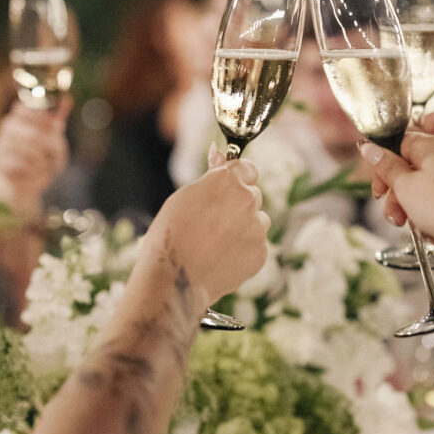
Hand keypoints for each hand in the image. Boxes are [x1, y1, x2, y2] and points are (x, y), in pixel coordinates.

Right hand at [0, 99, 70, 213]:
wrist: (27, 186)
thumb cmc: (42, 161)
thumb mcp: (55, 142)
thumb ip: (57, 123)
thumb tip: (67, 99)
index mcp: (19, 118)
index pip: (24, 108)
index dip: (41, 119)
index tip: (51, 128)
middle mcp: (7, 129)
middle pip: (34, 134)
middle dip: (49, 148)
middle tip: (52, 154)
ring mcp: (1, 146)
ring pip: (32, 152)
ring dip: (44, 163)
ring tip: (43, 166)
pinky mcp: (0, 164)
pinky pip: (24, 167)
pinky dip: (35, 173)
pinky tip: (34, 174)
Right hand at [150, 160, 269, 302]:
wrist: (175, 278)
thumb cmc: (171, 235)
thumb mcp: (185, 196)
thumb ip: (211, 177)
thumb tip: (220, 155)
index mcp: (227, 180)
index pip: (248, 169)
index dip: (238, 180)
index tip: (228, 190)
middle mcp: (247, 199)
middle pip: (252, 196)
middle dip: (238, 206)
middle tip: (212, 223)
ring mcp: (257, 227)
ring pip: (258, 221)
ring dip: (244, 228)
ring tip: (215, 244)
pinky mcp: (261, 252)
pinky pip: (257, 245)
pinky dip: (244, 250)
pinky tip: (221, 258)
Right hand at [359, 134, 433, 254]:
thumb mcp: (407, 186)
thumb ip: (386, 166)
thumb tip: (370, 148)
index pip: (400, 143)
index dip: (384, 165)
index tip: (379, 186)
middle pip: (414, 167)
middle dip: (399, 193)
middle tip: (392, 212)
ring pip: (429, 188)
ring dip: (416, 208)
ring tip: (416, 227)